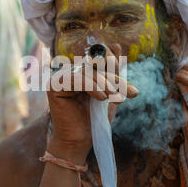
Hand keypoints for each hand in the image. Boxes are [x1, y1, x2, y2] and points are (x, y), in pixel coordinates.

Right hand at [47, 44, 137, 162]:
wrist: (80, 141)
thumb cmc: (94, 118)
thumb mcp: (109, 93)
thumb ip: (112, 72)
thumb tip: (115, 45)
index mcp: (82, 71)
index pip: (101, 63)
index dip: (117, 72)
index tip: (132, 89)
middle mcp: (70, 72)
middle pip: (95, 67)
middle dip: (114, 80)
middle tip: (128, 93)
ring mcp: (60, 77)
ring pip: (88, 72)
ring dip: (105, 84)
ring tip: (116, 97)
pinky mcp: (54, 85)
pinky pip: (77, 79)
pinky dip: (91, 87)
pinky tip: (102, 98)